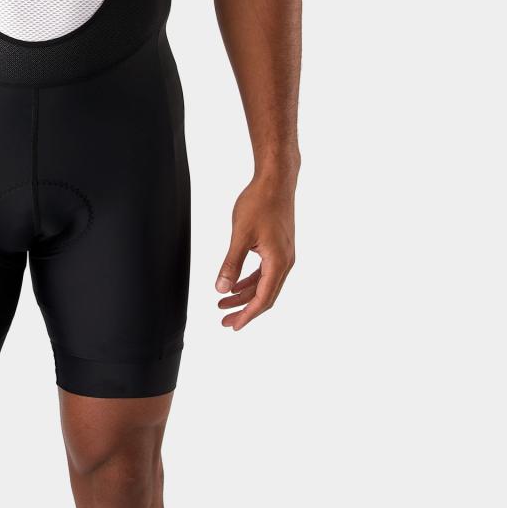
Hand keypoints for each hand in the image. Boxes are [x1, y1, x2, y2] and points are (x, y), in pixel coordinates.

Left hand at [214, 175, 296, 329]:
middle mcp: (285, 262)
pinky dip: (250, 280)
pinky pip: (265, 271)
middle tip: (224, 321)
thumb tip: (221, 288)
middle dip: (244, 309)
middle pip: (265, 296)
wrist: (276, 181)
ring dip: (245, 294)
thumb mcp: (241, 235)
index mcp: (278, 262)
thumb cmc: (260, 203)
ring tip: (223, 302)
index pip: (263, 299)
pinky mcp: (279, 247)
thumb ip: (231, 263)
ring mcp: (283, 254)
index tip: (232, 326)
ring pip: (264, 284)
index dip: (247, 315)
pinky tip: (235, 283)